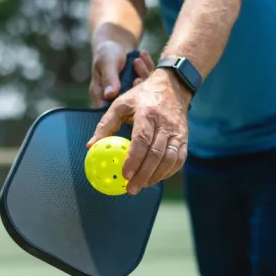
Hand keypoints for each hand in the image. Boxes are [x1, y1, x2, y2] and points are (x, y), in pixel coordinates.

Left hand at [87, 69, 191, 194]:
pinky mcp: (185, 138)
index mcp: (147, 113)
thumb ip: (105, 124)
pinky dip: (168, 172)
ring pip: (169, 159)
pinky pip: (179, 159)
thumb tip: (90, 146)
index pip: (142, 139)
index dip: (134, 159)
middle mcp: (164, 123)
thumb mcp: (121, 103)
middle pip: (156, 154)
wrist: (173, 87)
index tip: (124, 175)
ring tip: (142, 186)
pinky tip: (156, 179)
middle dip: (143, 175)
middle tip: (131, 189)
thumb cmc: (142, 96)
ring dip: (156, 176)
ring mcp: (177, 132)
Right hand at [89, 41, 154, 106]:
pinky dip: (147, 66)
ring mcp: (131, 93)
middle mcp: (117, 98)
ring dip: (143, 73)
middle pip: (130, 101)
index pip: (112, 108)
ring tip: (137, 59)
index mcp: (103, 97)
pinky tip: (143, 54)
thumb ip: (109, 78)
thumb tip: (109, 94)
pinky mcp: (142, 86)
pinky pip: (149, 80)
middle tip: (138, 76)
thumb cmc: (106, 53)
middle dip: (137, 87)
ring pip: (142, 90)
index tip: (134, 82)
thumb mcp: (106, 63)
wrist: (116, 44)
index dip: (124, 101)